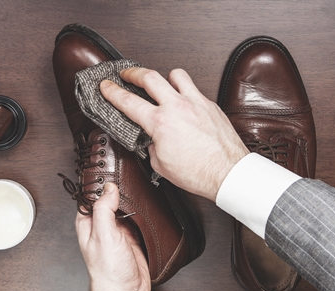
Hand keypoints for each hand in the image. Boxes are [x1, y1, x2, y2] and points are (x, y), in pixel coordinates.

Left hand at [75, 182, 150, 290]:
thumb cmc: (107, 270)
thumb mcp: (104, 235)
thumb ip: (104, 210)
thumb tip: (108, 188)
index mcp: (87, 223)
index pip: (89, 196)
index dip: (97, 183)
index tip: (107, 170)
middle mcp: (100, 225)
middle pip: (107, 199)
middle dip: (115, 189)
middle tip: (125, 173)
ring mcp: (117, 230)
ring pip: (122, 207)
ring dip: (129, 199)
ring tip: (135, 185)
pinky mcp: (131, 236)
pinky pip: (135, 217)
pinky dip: (140, 210)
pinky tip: (144, 203)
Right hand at [100, 68, 248, 200]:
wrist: (227, 173)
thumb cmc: (198, 173)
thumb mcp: (160, 164)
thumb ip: (151, 145)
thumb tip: (151, 139)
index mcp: (160, 123)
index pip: (128, 101)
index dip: (112, 91)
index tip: (106, 85)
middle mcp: (177, 107)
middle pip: (149, 76)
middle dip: (133, 72)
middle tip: (126, 73)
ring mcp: (196, 102)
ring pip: (175, 74)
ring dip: (164, 77)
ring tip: (160, 84)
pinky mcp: (210, 105)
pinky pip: (194, 89)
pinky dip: (184, 92)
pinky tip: (183, 102)